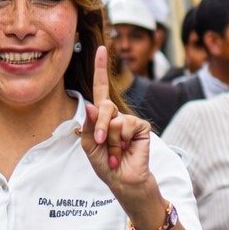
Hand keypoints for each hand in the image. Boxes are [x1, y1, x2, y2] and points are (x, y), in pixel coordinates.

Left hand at [80, 46, 150, 192]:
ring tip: (114, 153)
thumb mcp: (88, 147)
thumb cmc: (106, 165)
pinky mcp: (141, 126)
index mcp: (102, 116)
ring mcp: (130, 120)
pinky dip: (121, 140)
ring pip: (114, 120)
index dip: (100, 69)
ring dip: (110, 140)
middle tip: (99, 143)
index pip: (101, 88)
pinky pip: (126, 126)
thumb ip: (87, 126)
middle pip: (104, 107)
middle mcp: (116, 115)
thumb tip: (90, 104)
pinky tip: (124, 151)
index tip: (100, 49)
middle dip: (99, 127)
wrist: (124, 181)